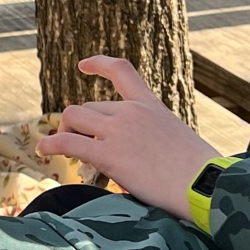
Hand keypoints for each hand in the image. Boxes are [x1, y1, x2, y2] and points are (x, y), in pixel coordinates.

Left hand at [47, 55, 218, 217]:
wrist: (205, 185)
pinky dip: (52, 145)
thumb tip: (138, 156)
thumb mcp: (177, 141)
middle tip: (78, 148)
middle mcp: (132, 112)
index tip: (82, 65)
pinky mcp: (109, 154)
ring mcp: (119, 131)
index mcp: (151, 105)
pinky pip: (69, 143)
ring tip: (63, 149)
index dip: (99, 63)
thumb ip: (153, 138)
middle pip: (89, 107)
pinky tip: (44, 151)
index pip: (122, 71)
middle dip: (80, 126)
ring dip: (64, 132)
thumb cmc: (200, 173)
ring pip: (74, 117)